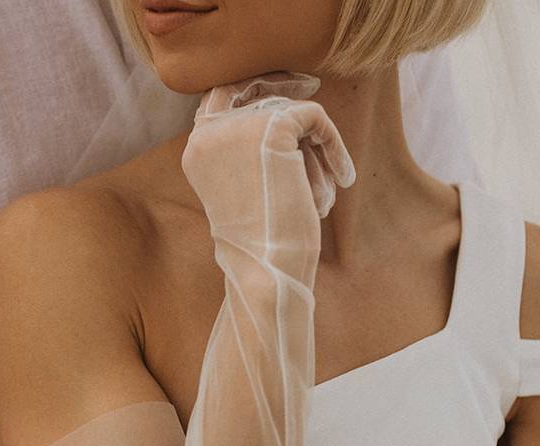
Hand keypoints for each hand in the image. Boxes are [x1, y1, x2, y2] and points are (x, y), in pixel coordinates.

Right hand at [181, 71, 355, 282]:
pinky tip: (343, 176)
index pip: (218, 96)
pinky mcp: (271, 126)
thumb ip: (252, 150)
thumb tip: (292, 116)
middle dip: (285, 94)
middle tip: (309, 84)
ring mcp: (237, 127)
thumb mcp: (249, 191)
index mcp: (196, 152)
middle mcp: (208, 134)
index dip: (251, 84)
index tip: (285, 86)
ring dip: (313, 153)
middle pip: (255, 95)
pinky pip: (314, 117)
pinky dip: (334, 145)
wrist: (268, 267)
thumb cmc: (265, 243)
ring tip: (320, 198)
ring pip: (289, 113)